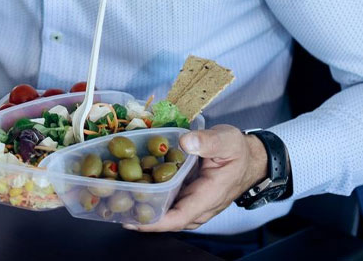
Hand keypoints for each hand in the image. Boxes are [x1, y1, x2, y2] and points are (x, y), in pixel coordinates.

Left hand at [128, 125, 266, 232]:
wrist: (250, 158)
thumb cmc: (238, 151)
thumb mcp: (226, 140)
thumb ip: (207, 141)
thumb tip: (185, 141)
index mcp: (208, 195)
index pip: (179, 217)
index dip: (155, 222)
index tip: (133, 220)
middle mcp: (199, 206)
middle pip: (168, 220)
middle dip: (142, 218)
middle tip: (113, 208)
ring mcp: (193, 204)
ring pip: (167, 214)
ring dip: (144, 211)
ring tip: (117, 202)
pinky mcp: (188, 197)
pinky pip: (169, 204)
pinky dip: (152, 200)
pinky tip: (133, 191)